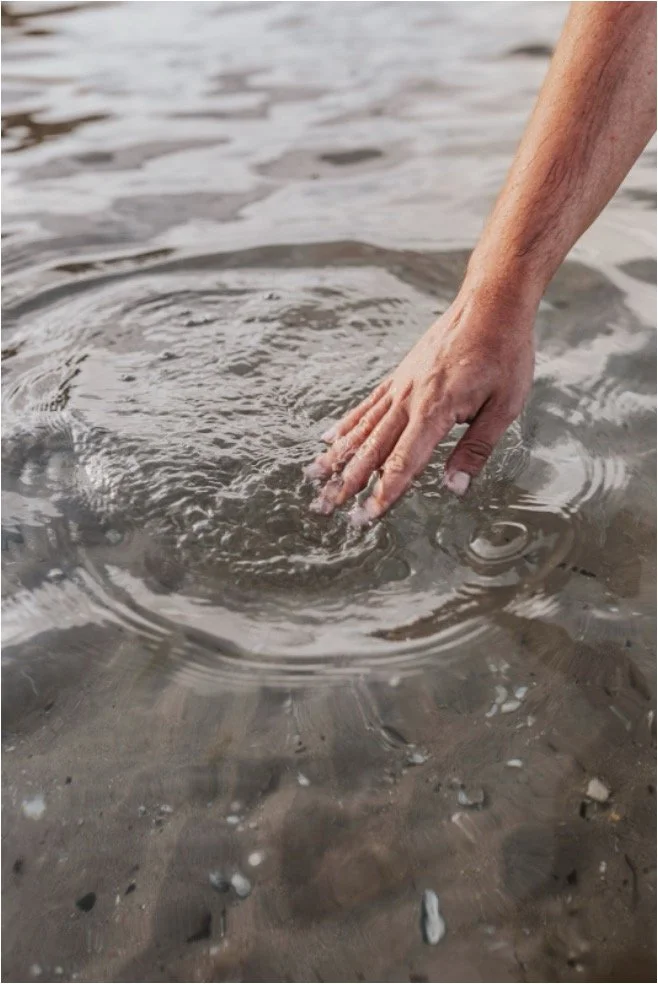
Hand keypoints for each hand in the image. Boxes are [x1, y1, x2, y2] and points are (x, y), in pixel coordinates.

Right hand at [304, 288, 535, 524]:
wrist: (491, 302)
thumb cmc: (504, 353)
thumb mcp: (506, 405)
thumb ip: (476, 448)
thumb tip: (454, 487)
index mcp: (436, 410)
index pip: (404, 462)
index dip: (384, 493)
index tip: (366, 517)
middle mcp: (410, 399)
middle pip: (373, 449)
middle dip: (348, 482)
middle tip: (325, 508)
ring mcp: (400, 386)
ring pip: (362, 428)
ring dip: (338, 456)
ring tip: (315, 477)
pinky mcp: (399, 376)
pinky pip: (367, 405)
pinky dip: (346, 424)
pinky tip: (328, 438)